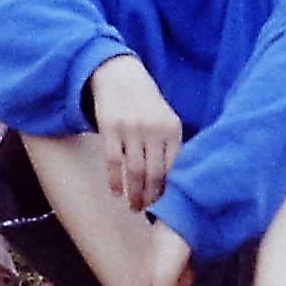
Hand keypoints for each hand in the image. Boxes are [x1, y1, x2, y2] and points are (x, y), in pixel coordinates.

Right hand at [88, 55, 181, 210]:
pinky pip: (113, 161)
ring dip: (133, 194)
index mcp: (172, 129)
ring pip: (134, 171)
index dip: (169, 191)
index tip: (165, 206)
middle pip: (154, 174)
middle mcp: (154, 129)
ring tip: (133, 206)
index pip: (174, 169)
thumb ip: (170, 145)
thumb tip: (174, 183)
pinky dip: (114, 180)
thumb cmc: (145, 102)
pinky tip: (115, 191)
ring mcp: (132, 128)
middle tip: (145, 211)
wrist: (119, 74)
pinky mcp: (110, 128)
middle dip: (150, 198)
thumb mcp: (165, 119)